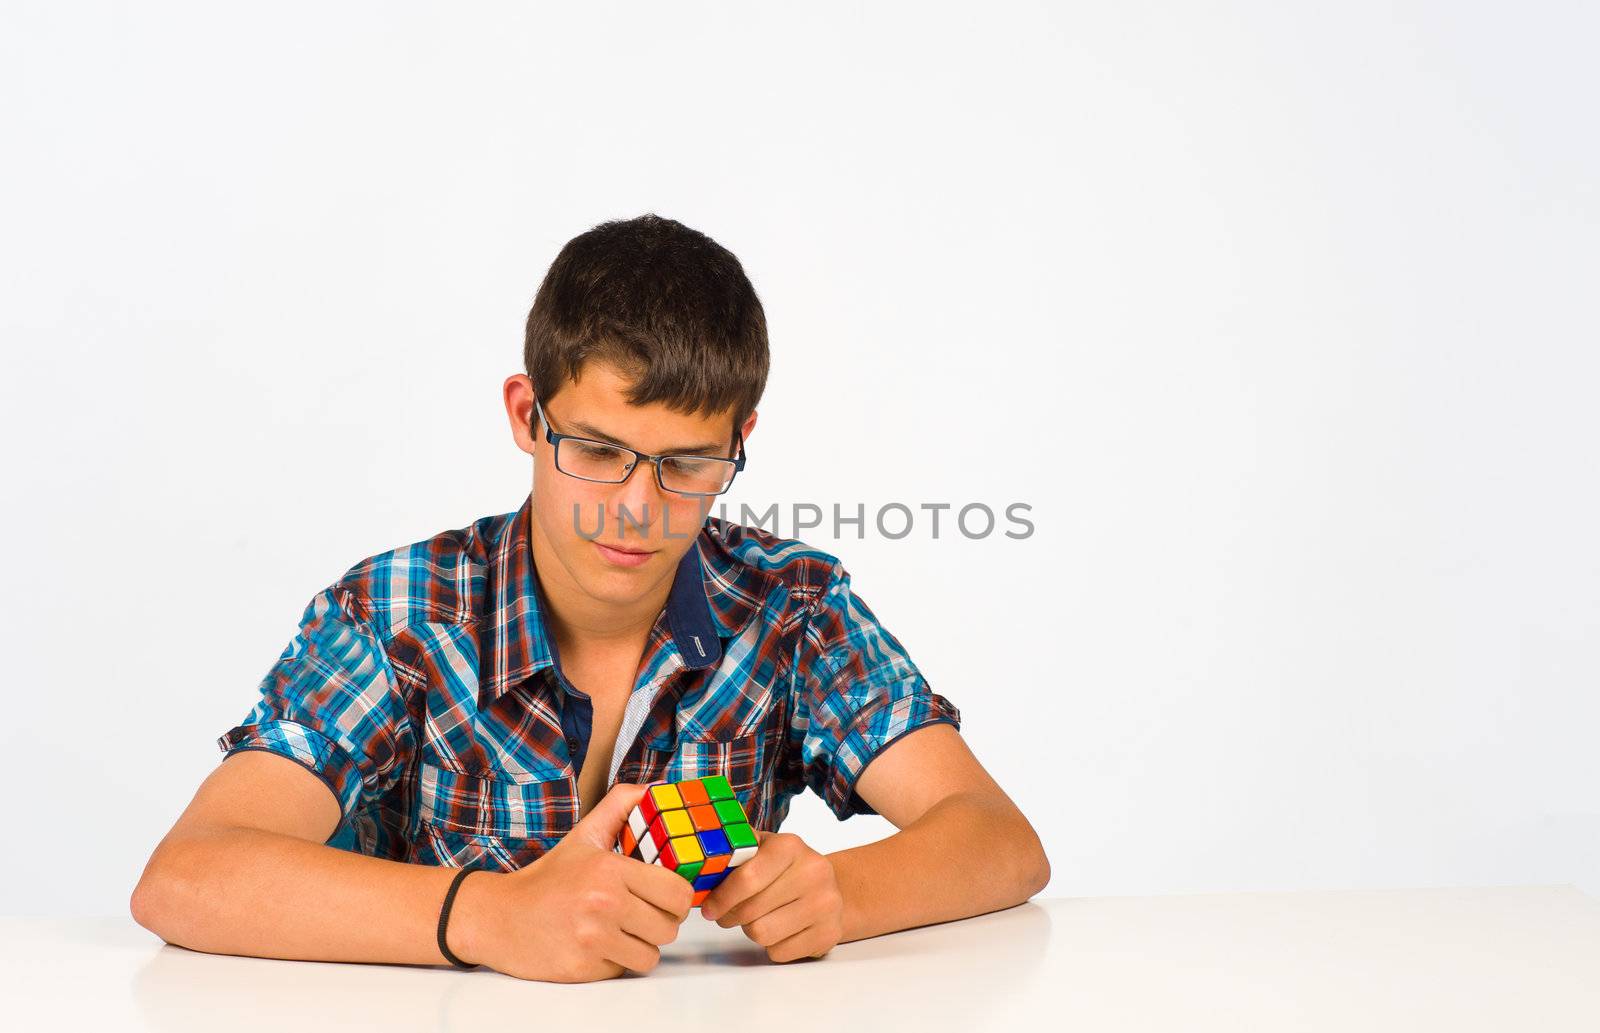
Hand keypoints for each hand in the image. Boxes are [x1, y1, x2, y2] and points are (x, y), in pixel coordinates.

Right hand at [449, 783, 693, 981]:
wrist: (499, 917)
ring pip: (651, 954)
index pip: (677, 892)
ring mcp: (592, 940)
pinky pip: (623, 969)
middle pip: (669, 927)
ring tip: (618, 930)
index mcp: (609, 869)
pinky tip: (597, 946)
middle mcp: (603, 904)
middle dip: (660, 922)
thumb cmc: (547, 878)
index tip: (663, 895)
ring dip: (640, 946)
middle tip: (641, 913)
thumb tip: (657, 789)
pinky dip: (615, 961)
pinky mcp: (582, 969)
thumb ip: (621, 806)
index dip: (676, 896)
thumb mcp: (584, 835)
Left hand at [698, 830, 843, 962]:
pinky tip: (780, 930)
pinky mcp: (829, 933)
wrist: (833, 887)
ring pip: (763, 934)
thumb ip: (735, 851)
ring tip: (757, 918)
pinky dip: (772, 946)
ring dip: (751, 931)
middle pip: (751, 911)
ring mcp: (826, 904)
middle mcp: (814, 872)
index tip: (709, 908)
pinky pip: (780, 952)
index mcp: (790, 846)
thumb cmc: (786, 869)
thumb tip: (700, 858)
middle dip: (731, 916)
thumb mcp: (763, 848)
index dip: (721, 897)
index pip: (747, 878)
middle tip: (728, 915)